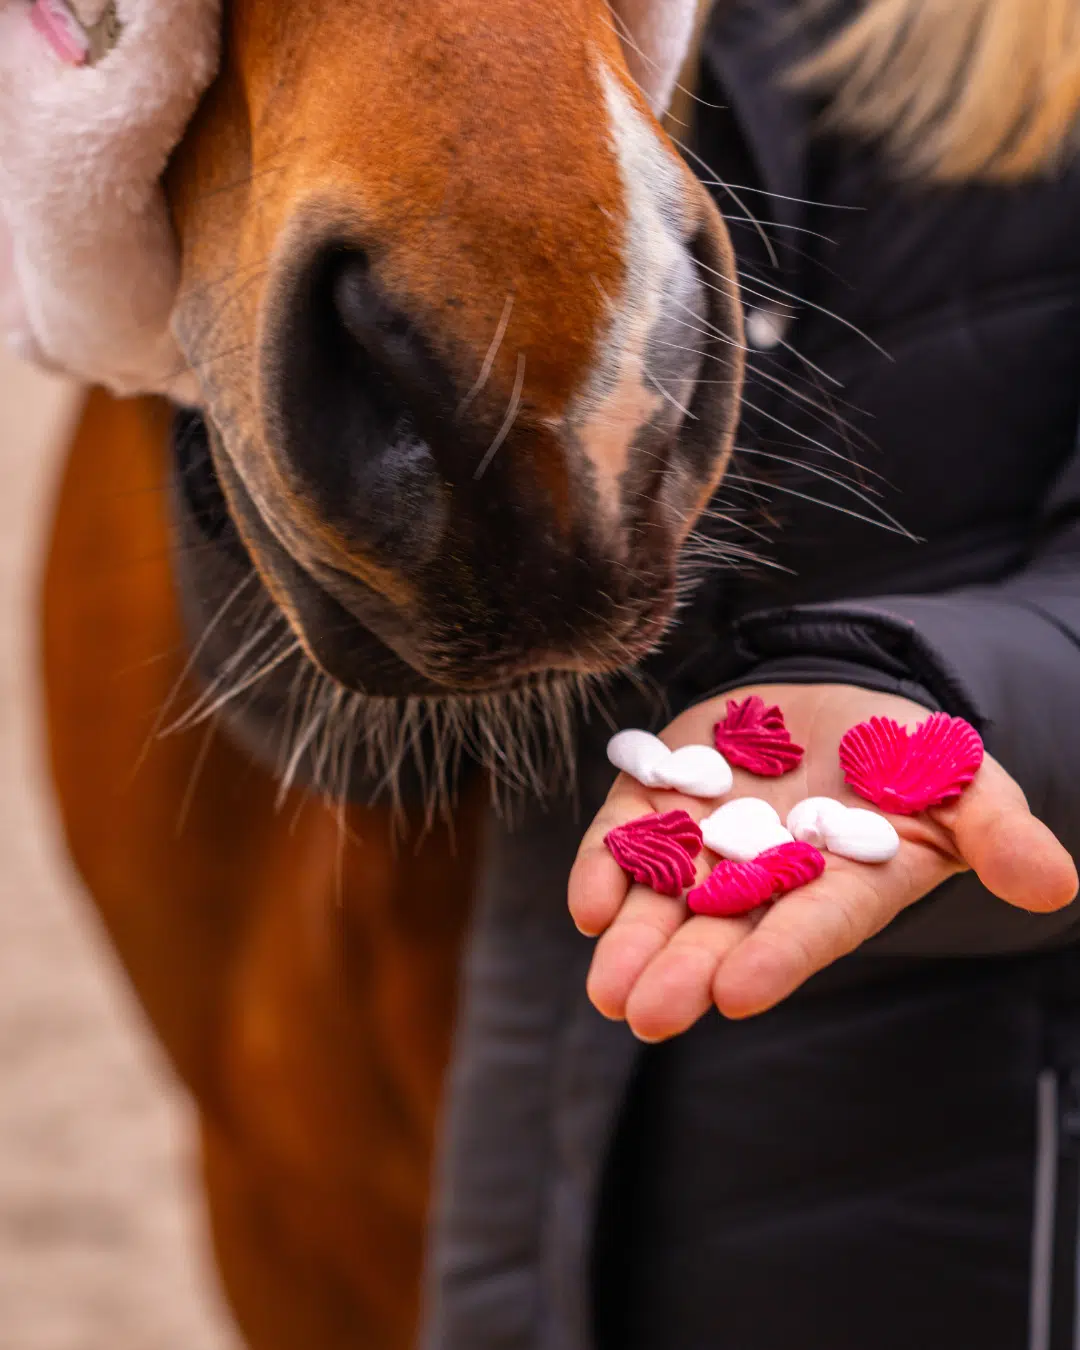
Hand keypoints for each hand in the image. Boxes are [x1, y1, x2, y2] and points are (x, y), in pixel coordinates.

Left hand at [569, 684, 1078, 1040]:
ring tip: (606, 987)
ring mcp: (708, 837)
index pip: (810, 926)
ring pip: (664, 896)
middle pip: (722, 929)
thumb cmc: (909, 758)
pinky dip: (605, 864)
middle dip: (684, 971)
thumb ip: (997, 831)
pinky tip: (587, 903)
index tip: (738, 993)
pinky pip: (628, 834)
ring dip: (634, 938)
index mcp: (841, 882)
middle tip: (645, 1014)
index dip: (777, 955)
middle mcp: (767, 874)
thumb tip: (1055, 885)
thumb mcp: (963, 783)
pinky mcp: (666, 793)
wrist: (839, 706)